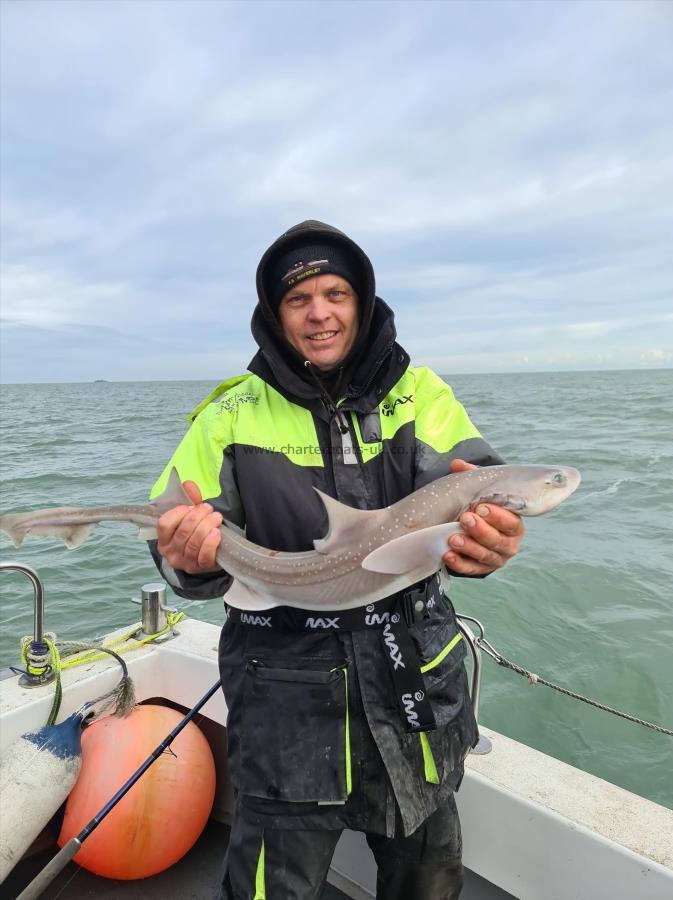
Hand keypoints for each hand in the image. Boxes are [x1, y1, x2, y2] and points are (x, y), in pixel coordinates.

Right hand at [156, 481, 222, 573]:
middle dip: (198, 516)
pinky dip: (211, 543)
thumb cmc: (195, 531)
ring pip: (194, 543)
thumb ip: (189, 498)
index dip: (178, 512)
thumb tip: (188, 484)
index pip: (164, 524)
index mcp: (163, 539)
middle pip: (183, 531)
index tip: (191, 506)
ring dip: (207, 526)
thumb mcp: (190, 515)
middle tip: (209, 509)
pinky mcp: (200, 568)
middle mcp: (170, 552)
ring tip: (217, 517)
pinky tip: (217, 533)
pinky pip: (204, 556)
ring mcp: (185, 562)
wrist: (208, 554)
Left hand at [442, 459, 524, 575]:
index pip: (511, 522)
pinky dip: (459, 563)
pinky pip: (471, 569)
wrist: (469, 528)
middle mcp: (509, 543)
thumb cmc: (478, 507)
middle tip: (465, 519)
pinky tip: (447, 555)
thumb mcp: (477, 491)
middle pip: (498, 540)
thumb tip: (457, 464)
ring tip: (453, 539)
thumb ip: (471, 476)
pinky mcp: (481, 569)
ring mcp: (496, 558)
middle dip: (481, 530)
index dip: (498, 516)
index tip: (481, 507)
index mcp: (513, 523)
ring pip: (485, 556)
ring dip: (469, 547)